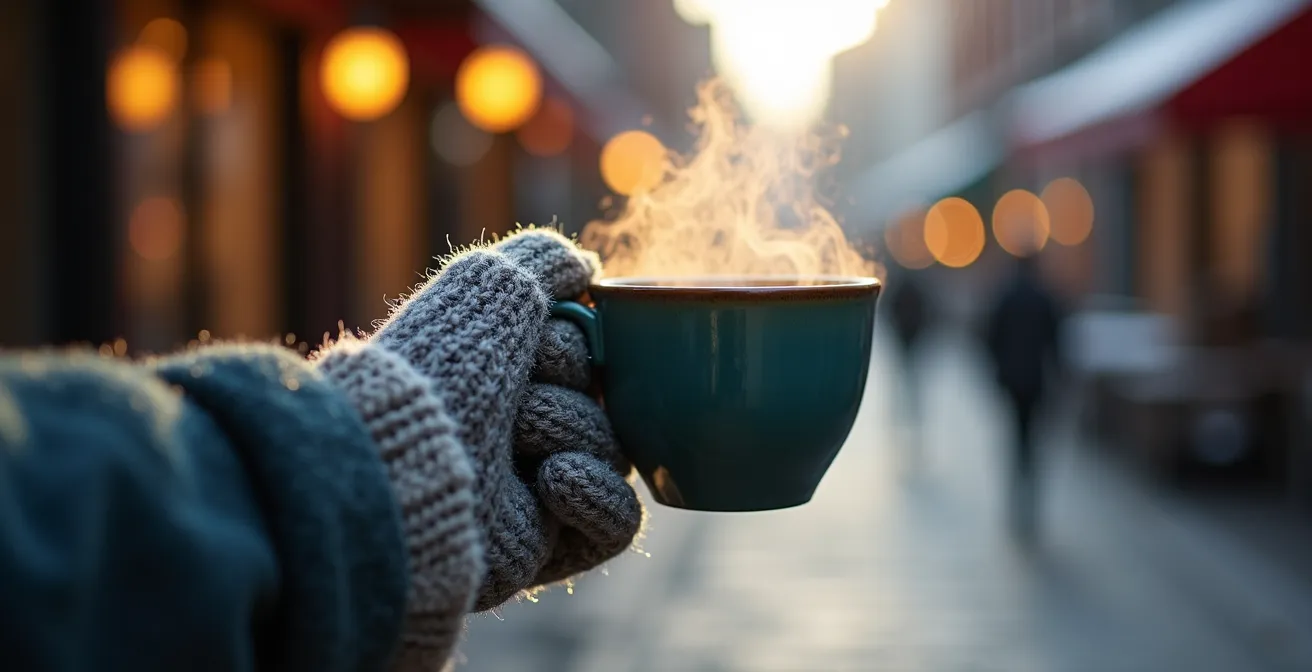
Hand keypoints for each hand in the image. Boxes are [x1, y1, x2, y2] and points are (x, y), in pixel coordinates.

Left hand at [371, 229, 641, 609]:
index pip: (587, 356)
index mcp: (506, 375)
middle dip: (566, 389)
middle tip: (520, 396)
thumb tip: (589, 269)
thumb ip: (544, 261)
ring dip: (568, 432)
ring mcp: (540, 492)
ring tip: (516, 443)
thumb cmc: (445, 369)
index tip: (541, 345)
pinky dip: (598, 496)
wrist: (406, 461)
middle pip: (605, 402)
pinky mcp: (552, 546)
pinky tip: (555, 481)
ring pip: (613, 451)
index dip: (574, 345)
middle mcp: (522, 431)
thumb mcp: (490, 286)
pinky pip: (621, 520)